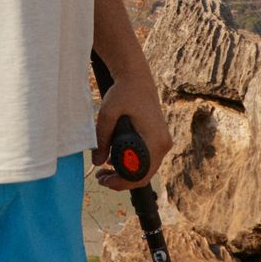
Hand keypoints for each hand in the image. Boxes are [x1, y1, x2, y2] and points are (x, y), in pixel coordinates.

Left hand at [92, 73, 172, 189]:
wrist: (137, 79)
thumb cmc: (123, 93)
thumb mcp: (107, 114)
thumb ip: (102, 139)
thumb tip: (97, 162)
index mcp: (154, 140)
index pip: (140, 174)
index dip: (121, 182)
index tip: (104, 180)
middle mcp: (163, 144)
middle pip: (144, 175)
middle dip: (121, 180)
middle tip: (100, 177)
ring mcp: (162, 142)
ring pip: (146, 169)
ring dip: (126, 173)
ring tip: (103, 171)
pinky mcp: (159, 139)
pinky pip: (147, 159)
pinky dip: (132, 164)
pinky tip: (114, 160)